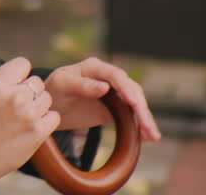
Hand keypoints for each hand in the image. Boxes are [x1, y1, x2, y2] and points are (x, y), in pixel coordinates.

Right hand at [0, 57, 60, 179]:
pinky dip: (46, 120)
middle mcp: (16, 97)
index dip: (19, 72)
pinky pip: (54, 116)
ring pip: (47, 98)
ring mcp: (29, 115)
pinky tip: (33, 123)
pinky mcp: (39, 131)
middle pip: (37, 82)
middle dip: (28, 90)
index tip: (15, 80)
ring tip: (25, 113)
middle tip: (18, 101)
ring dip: (38, 104)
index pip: (23, 63)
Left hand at [44, 57, 162, 142]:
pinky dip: (139, 126)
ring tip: (153, 136)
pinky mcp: (115, 107)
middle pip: (131, 90)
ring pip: (135, 103)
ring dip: (145, 119)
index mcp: (95, 67)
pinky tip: (149, 138)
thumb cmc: (54, 89)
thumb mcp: (63, 85)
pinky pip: (130, 115)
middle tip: (147, 127)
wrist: (51, 104)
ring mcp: (114, 92)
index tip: (134, 103)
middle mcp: (108, 77)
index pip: (116, 76)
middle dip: (141, 109)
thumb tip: (105, 88)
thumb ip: (82, 86)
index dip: (126, 89)